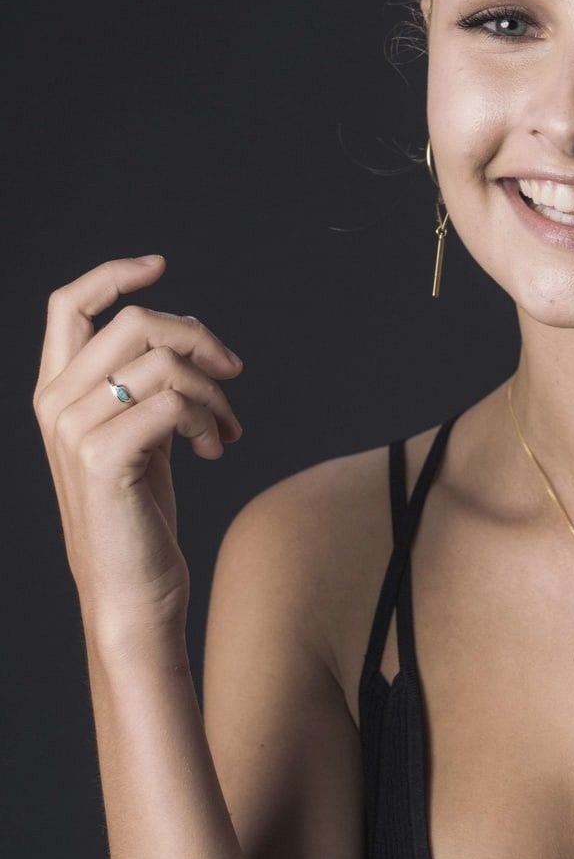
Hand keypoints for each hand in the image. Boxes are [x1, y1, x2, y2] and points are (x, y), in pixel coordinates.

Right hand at [32, 254, 243, 650]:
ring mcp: (73, 430)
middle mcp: (55, 404)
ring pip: (163, 362)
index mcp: (56, 392)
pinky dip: (208, 418)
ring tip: (225, 429)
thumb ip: (146, 384)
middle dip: (200, 339)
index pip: (67, 305)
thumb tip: (190, 332)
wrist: (132, 593)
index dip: (114, 274)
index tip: (161, 266)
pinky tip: (215, 450)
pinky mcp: (102, 456)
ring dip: (213, 391)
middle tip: (233, 374)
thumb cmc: (140, 516)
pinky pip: (173, 400)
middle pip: (135, 323)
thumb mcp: (139, 435)